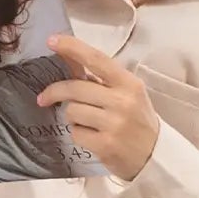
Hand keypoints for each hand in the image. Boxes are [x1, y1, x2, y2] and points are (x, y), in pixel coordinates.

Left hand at [36, 35, 159, 181]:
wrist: (155, 156)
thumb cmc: (137, 120)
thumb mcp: (126, 93)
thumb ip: (99, 77)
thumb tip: (69, 56)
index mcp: (129, 83)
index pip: (97, 59)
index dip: (72, 48)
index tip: (52, 40)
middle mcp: (122, 101)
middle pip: (75, 88)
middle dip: (54, 92)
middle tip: (44, 98)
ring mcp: (114, 124)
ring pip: (72, 111)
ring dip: (72, 116)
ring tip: (87, 122)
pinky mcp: (105, 145)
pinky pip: (75, 133)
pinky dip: (79, 134)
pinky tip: (93, 137)